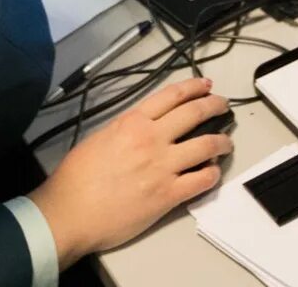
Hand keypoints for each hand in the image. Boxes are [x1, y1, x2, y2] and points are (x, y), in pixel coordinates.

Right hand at [29, 78, 231, 265]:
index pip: (172, 96)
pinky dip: (213, 174)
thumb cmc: (76, 178)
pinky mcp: (168, 196)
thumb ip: (125, 129)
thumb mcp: (99, 138)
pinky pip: (202, 181)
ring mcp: (163, 167)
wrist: (70, 213)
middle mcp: (152, 139)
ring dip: (222, 142)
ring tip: (226, 143)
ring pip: (206, 145)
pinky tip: (213, 173)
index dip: (195, 87)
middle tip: (224, 106)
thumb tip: (142, 127)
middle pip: (195, 114)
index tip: (207, 85)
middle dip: (215, 106)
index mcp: (133, 122)